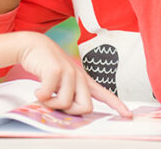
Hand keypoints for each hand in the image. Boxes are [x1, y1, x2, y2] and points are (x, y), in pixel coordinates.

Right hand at [16, 32, 131, 117]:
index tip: (127, 115)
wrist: (33, 45)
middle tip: (56, 103)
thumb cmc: (46, 65)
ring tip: (43, 93)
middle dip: (70, 111)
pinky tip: (37, 89)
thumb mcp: (62, 80)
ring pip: (66, 103)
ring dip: (50, 103)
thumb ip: (69, 93)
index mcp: (83, 80)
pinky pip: (48, 96)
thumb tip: (68, 111)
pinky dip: (40, 96)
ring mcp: (69, 72)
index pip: (105, 94)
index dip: (117, 105)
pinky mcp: (56, 70)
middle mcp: (79, 76)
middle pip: (86, 107)